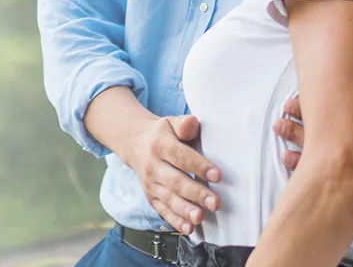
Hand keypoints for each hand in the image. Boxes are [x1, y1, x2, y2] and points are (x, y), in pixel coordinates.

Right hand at [122, 115, 221, 234]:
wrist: (135, 143)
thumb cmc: (162, 134)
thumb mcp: (171, 123)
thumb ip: (184, 124)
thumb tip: (192, 123)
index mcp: (159, 144)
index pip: (180, 156)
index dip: (198, 166)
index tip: (217, 175)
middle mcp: (152, 165)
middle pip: (175, 181)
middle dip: (196, 193)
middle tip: (215, 202)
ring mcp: (150, 183)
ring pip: (168, 198)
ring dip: (185, 210)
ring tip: (200, 217)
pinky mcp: (151, 197)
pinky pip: (162, 210)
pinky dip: (175, 221)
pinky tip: (188, 228)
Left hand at [273, 83, 352, 203]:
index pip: (333, 121)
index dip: (308, 112)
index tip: (289, 105)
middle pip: (328, 146)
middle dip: (299, 134)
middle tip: (278, 124)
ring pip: (335, 173)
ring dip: (307, 163)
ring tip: (283, 154)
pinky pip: (349, 192)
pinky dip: (329, 186)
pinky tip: (306, 181)